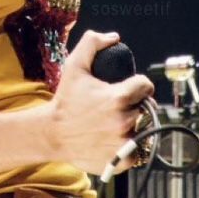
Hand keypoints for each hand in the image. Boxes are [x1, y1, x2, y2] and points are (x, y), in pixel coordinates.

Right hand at [47, 30, 154, 174]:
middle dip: (132, 103)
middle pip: (143, 106)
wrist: (53, 133)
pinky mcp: (124, 160)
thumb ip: (92, 43)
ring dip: (131, 124)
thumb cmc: (65, 99)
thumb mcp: (74, 66)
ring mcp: (125, 143)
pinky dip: (128, 144)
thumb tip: (114, 37)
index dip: (139, 83)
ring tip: (111, 121)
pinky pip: (136, 149)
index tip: (130, 86)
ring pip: (141, 127)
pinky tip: (112, 137)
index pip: (145, 85)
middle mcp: (124, 121)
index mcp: (117, 98)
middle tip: (114, 105)